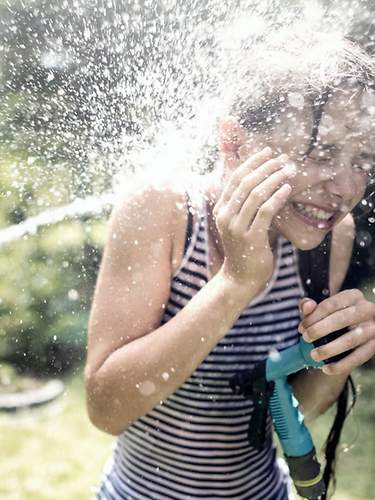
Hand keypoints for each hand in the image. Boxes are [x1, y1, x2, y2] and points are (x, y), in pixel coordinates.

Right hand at [213, 147, 294, 292]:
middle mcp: (225, 216)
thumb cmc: (243, 249)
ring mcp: (236, 227)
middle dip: (266, 167)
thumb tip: (259, 181)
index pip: (235, 178)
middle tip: (283, 158)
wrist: (239, 279)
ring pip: (256, 194)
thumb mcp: (239, 224)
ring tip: (289, 170)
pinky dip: (277, 197)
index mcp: (220, 210)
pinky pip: (265, 211)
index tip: (268, 152)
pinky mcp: (250, 238)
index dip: (252, 162)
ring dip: (274, 178)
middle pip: (246, 183)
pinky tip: (287, 189)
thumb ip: (244, 205)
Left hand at [298, 290, 374, 373]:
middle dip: (320, 330)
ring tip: (313, 355)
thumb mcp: (322, 308)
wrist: (355, 329)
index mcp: (353, 296)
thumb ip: (310, 306)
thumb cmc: (333, 316)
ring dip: (329, 349)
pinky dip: (341, 365)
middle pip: (341, 320)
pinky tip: (326, 368)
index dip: (313, 317)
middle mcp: (367, 309)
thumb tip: (307, 306)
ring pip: (350, 340)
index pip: (331, 304)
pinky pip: (358, 358)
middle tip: (306, 338)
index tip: (301, 328)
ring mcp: (373, 328)